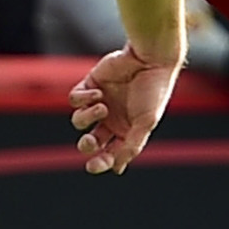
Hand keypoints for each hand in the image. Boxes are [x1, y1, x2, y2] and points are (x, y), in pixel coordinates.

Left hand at [70, 49, 180, 175]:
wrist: (150, 60)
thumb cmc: (153, 91)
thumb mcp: (146, 122)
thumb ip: (131, 145)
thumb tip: (117, 169)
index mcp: (126, 131)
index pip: (109, 153)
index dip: (100, 162)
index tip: (93, 166)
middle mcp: (111, 119)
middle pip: (90, 142)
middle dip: (87, 145)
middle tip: (90, 141)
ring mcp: (99, 102)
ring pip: (79, 121)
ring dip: (87, 117)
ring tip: (102, 106)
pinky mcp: (90, 85)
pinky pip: (75, 99)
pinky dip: (83, 99)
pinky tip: (98, 93)